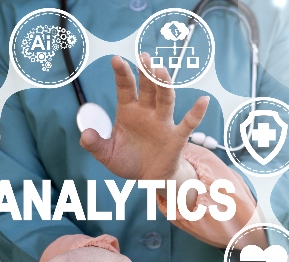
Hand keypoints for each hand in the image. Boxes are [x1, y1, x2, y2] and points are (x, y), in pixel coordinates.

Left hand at [80, 54, 208, 181]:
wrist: (148, 179)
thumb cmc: (128, 161)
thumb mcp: (107, 154)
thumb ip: (95, 145)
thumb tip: (85, 135)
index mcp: (128, 111)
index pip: (125, 88)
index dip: (122, 74)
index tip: (116, 59)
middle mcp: (147, 112)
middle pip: (147, 88)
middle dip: (145, 73)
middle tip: (143, 56)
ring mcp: (163, 123)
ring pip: (165, 100)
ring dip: (164, 86)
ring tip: (161, 71)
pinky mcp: (176, 137)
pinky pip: (188, 123)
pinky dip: (196, 113)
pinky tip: (203, 100)